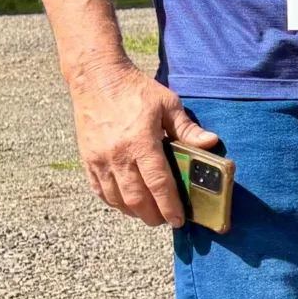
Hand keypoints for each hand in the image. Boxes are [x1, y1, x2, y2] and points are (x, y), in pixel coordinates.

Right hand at [68, 60, 215, 226]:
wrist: (96, 78)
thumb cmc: (135, 89)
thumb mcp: (167, 103)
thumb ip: (187, 128)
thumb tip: (211, 143)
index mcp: (141, 141)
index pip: (158, 183)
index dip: (170, 206)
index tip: (179, 220)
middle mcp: (118, 155)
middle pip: (137, 199)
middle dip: (154, 216)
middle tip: (166, 220)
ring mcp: (99, 159)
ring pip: (117, 199)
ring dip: (134, 212)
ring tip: (149, 214)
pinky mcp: (87, 159)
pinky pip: (100, 191)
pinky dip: (114, 202)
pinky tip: (126, 203)